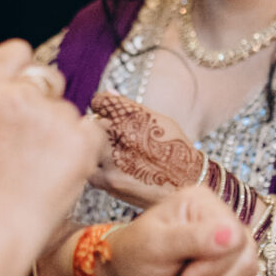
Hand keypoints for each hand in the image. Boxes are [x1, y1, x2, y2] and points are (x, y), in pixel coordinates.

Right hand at [0, 41, 103, 257]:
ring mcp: (51, 114)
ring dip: (64, 132)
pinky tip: (63, 171)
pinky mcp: (79, 137)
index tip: (29, 87)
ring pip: (70, 110)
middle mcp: (17, 94)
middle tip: (35, 140)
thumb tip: (12, 89)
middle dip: (47, 102)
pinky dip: (86, 149)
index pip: (16, 52)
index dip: (24, 70)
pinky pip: (93, 131)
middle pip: (48, 78)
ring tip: (41, 169)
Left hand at [89, 91, 202, 211]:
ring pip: (88, 148)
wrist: (186, 183)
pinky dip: (99, 170)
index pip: (100, 102)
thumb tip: (108, 93)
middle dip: (98, 129)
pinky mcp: (108, 180)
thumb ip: (129, 106)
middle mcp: (120, 133)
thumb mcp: (159, 119)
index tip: (106, 114)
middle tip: (112, 138)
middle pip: (90, 124)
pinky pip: (91, 170)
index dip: (103, 108)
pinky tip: (114, 170)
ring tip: (114, 156)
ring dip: (96, 150)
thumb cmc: (174, 148)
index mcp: (131, 115)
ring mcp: (111, 158)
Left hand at [99, 187, 260, 275]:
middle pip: (246, 256)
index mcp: (204, 203)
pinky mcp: (232, 270)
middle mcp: (221, 220)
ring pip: (251, 274)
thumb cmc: (135, 255)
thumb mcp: (156, 244)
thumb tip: (232, 233)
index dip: (214, 263)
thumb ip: (193, 238)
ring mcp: (229, 247)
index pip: (235, 234)